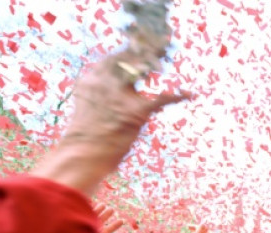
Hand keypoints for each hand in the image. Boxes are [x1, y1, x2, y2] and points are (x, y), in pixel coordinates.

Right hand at [32, 52, 190, 194]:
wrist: (81, 156)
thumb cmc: (86, 136)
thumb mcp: (90, 105)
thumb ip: (103, 90)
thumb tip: (122, 85)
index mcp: (92, 79)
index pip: (116, 55)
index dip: (133, 47)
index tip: (143, 38)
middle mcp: (104, 81)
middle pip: (130, 55)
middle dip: (146, 46)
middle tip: (161, 39)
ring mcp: (120, 95)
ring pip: (142, 67)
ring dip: (155, 58)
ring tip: (166, 48)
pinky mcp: (135, 112)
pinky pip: (161, 99)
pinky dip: (177, 96)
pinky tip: (189, 93)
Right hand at [81, 202, 124, 232]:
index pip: (106, 231)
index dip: (114, 226)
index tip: (121, 220)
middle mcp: (89, 232)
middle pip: (99, 222)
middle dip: (106, 215)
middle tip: (112, 209)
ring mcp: (81, 228)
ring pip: (91, 218)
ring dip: (97, 211)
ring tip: (104, 204)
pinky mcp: (73, 224)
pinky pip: (80, 216)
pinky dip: (85, 210)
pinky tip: (89, 204)